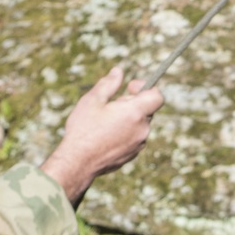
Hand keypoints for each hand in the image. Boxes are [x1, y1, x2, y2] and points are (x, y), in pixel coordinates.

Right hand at [41, 66, 163, 205]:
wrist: (77, 163)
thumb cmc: (83, 130)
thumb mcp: (92, 100)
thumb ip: (109, 84)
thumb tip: (118, 71)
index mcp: (135, 113)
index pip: (157, 96)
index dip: (146, 88)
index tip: (130, 88)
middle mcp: (142, 130)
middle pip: (146, 110)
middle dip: (132, 104)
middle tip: (110, 107)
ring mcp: (137, 145)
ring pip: (139, 125)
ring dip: (127, 120)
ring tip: (105, 124)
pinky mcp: (131, 156)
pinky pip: (133, 139)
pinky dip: (123, 134)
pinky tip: (104, 137)